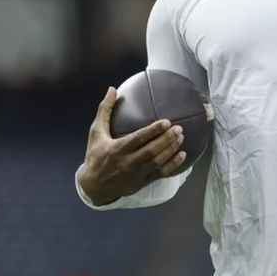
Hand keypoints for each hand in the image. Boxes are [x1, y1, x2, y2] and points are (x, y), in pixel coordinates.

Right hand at [77, 87, 186, 205]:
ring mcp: (136, 174)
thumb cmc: (96, 155)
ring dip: (171, 150)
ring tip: (181, 138)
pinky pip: (160, 174)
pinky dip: (172, 165)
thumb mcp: (96, 132)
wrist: (94, 186)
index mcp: (117, 149)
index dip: (153, 131)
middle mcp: (128, 162)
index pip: (138, 139)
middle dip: (167, 139)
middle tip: (179, 129)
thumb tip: (112, 89)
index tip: (166, 122)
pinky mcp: (142, 182)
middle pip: (151, 151)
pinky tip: (182, 155)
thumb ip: (105, 110)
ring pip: (157, 162)